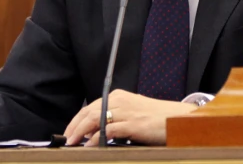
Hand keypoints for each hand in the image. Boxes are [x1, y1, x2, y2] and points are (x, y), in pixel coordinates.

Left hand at [64, 89, 196, 145]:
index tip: (68, 132)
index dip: (76, 121)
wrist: (176, 119)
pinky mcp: (133, 124)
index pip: (89, 107)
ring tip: (73, 142)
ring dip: (81, 132)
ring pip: (95, 119)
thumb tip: (93, 133)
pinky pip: (108, 130)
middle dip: (74, 127)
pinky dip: (96, 138)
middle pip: (88, 112)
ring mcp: (126, 111)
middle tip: (66, 139)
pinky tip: (90, 145)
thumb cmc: (155, 118)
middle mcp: (119, 100)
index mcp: (118, 96)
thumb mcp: (131, 113)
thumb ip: (113, 119)